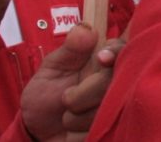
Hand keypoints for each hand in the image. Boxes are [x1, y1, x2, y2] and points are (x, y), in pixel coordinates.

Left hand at [19, 22, 123, 141]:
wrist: (37, 131)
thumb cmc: (45, 95)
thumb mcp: (52, 68)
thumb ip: (70, 49)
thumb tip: (86, 29)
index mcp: (103, 59)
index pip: (124, 46)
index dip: (117, 50)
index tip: (102, 58)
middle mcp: (115, 80)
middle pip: (120, 77)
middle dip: (89, 90)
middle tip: (66, 98)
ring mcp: (116, 104)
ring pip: (111, 104)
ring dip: (81, 113)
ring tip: (66, 115)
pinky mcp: (113, 126)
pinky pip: (105, 126)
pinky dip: (83, 130)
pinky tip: (73, 130)